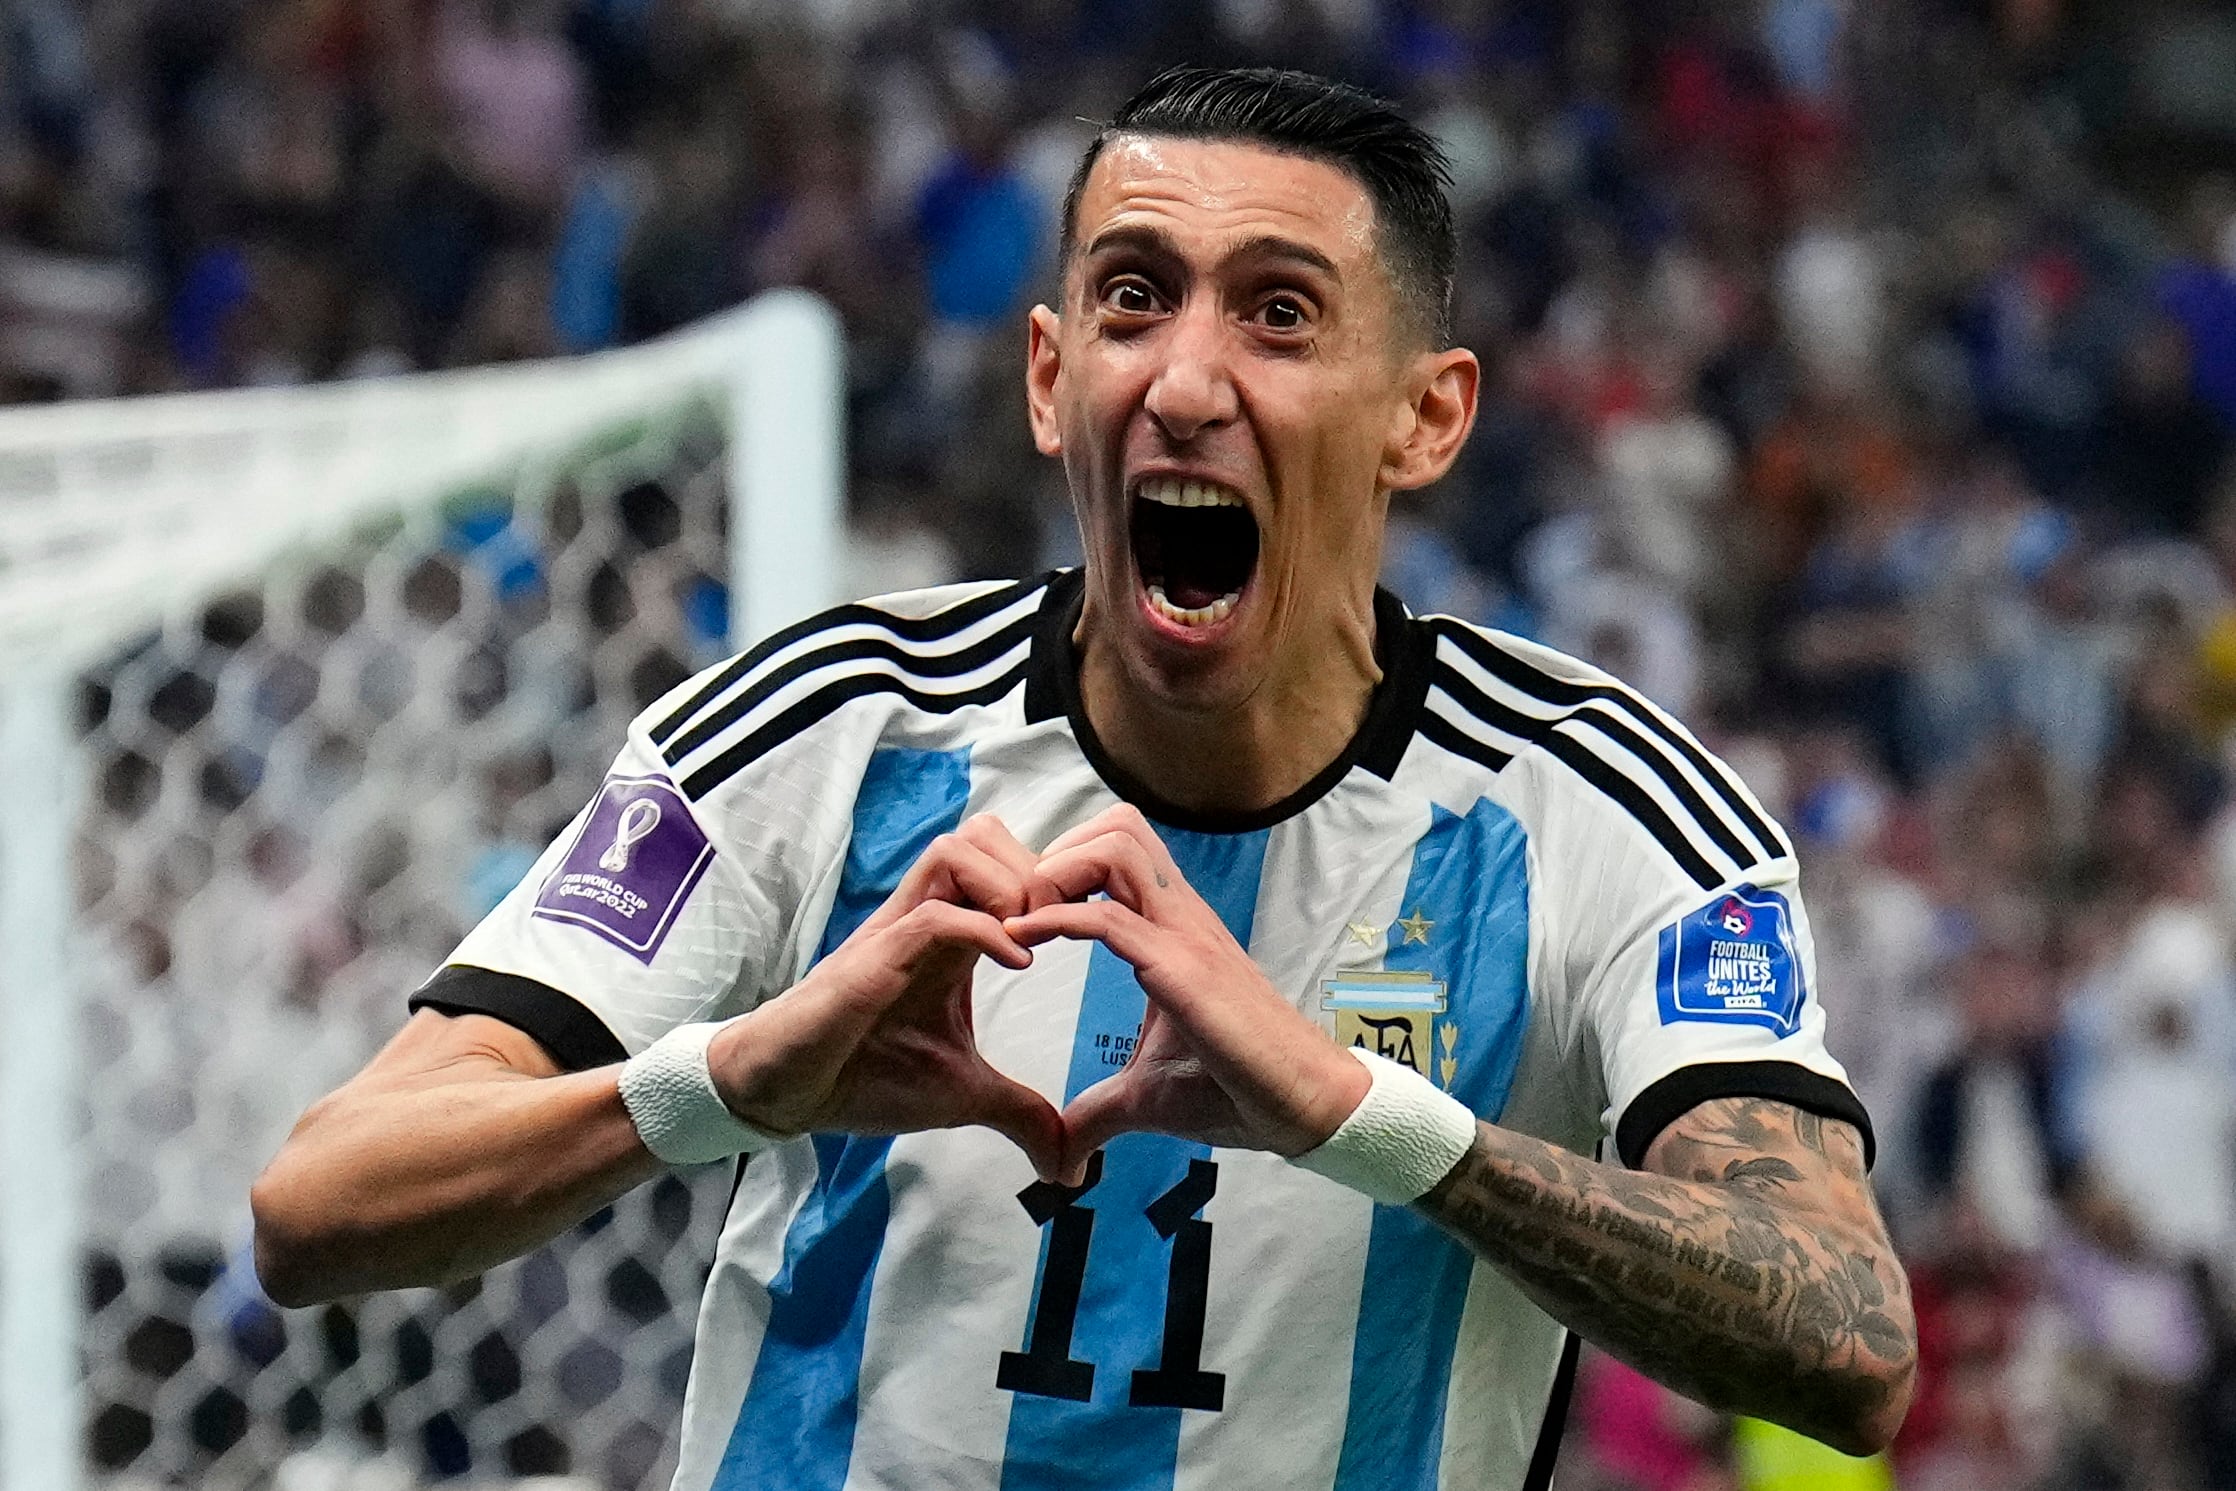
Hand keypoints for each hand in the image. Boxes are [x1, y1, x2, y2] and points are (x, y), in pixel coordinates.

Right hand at [707, 815, 1065, 1178]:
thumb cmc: (865, 1076)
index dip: (1055, 881)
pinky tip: (1020, 965)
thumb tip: (1070, 1164)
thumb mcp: (964, 1094)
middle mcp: (926, 918)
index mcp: (952, 936)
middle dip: (1038, 868)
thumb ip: (1020, 1113)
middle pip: (987, 834)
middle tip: (1066, 924)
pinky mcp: (873, 957)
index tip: (1091, 927)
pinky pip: (934, 915)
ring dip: (1010, 885)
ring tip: (1037, 938)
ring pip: (958, 850)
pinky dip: (984, 930)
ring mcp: (897, 931)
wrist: (789, 1091)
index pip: (1007, 862)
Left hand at [1002, 805, 1370, 1182]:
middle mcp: (1180, 917)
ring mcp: (1185, 936)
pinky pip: (1110, 918)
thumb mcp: (1147, 1097)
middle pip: (1117, 826)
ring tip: (1022, 919)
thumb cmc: (1235, 1091)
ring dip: (1057, 872)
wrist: (1303, 1106)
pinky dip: (1055, 918)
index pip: (1118, 851)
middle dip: (1056, 851)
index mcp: (1173, 930)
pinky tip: (1022, 941)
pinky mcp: (1184, 969)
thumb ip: (1099, 1111)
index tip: (1023, 914)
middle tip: (1021, 908)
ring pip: (1116, 847)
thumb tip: (1062, 1156)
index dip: (1063, 865)